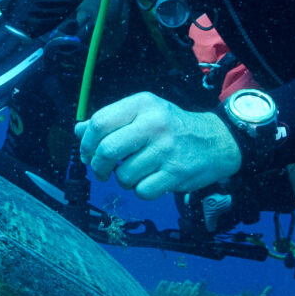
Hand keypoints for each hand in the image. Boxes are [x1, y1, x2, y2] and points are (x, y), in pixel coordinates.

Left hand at [77, 93, 241, 199]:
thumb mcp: (143, 113)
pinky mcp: (175, 174)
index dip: (86, 143)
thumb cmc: (172, 128)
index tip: (87, 154)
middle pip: (107, 150)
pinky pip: (142, 191)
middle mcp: (154, 124)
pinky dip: (141, 190)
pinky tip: (151, 180)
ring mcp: (166, 150)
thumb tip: (78, 131)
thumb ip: (111, 120)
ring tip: (136, 172)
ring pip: (123, 175)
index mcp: (142, 105)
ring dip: (123, 180)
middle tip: (101, 171)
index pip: (99, 122)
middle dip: (97, 166)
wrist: (215, 142)